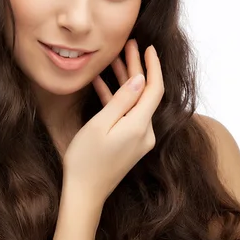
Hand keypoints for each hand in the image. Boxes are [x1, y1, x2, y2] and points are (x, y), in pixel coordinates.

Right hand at [61, 39, 163, 207]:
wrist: (85, 194)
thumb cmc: (86, 160)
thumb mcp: (100, 125)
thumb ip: (121, 101)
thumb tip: (139, 79)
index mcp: (140, 125)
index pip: (154, 89)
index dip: (152, 66)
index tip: (147, 47)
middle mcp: (145, 132)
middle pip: (145, 93)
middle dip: (137, 68)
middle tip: (127, 46)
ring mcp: (139, 139)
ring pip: (135, 102)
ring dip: (126, 81)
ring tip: (113, 59)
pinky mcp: (130, 143)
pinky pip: (128, 114)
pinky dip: (117, 99)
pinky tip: (103, 83)